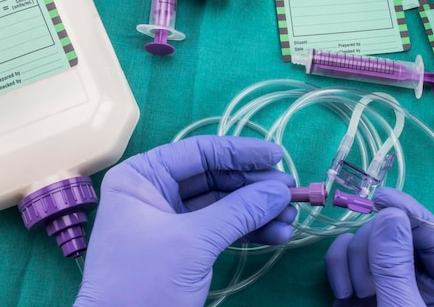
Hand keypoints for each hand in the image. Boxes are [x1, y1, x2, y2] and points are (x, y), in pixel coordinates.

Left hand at [74, 135, 295, 306]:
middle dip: (253, 186)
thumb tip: (280, 191)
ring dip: (256, 209)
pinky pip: (220, 226)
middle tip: (291, 192)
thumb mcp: (192, 243)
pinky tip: (276, 234)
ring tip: (290, 217)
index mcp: (142, 175)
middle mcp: (154, 189)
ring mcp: (169, 217)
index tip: (277, 155)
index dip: (241, 152)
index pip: (198, 152)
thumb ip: (238, 211)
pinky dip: (247, 229)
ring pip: (221, 202)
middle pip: (214, 175)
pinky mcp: (183, 243)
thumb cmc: (143, 282)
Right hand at [325, 187, 433, 306]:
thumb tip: (390, 214)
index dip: (410, 211)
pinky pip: (342, 253)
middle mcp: (416, 276)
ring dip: (353, 259)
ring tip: (356, 293)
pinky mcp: (353, 283)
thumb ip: (395, 267)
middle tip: (368, 280)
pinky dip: (337, 265)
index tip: (382, 198)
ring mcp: (382, 279)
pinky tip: (342, 292)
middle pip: (393, 231)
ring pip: (364, 238)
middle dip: (373, 247)